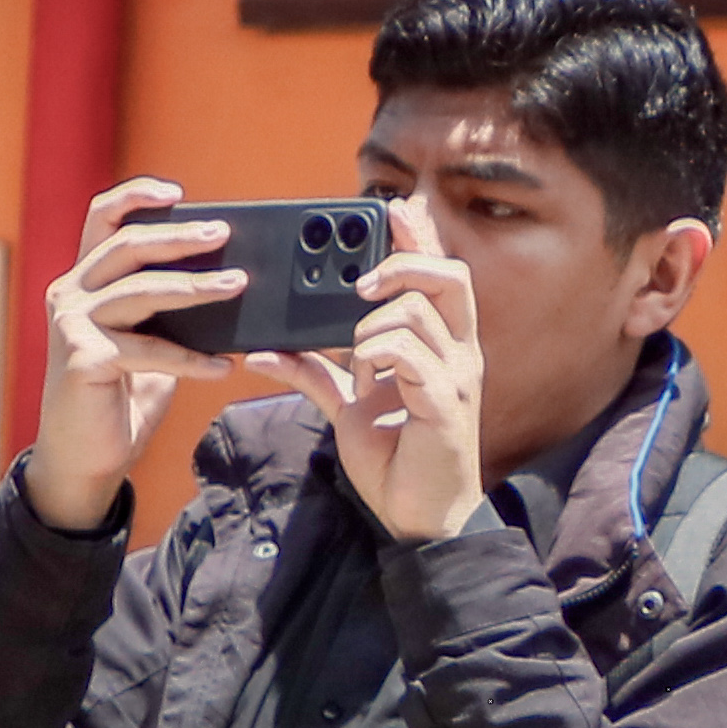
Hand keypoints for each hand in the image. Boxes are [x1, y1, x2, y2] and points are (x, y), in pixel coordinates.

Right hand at [25, 174, 251, 531]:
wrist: (84, 457)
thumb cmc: (119, 397)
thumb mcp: (147, 343)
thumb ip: (169, 313)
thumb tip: (227, 284)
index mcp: (84, 282)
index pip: (102, 221)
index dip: (135, 197)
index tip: (177, 191)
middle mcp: (71, 295)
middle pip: (127, 246)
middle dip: (179, 236)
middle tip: (224, 233)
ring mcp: (72, 326)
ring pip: (140, 291)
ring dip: (195, 288)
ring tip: (238, 286)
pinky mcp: (84, 361)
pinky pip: (150, 351)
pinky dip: (192, 359)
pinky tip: (223, 368)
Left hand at [242, 195, 486, 542]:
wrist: (420, 518)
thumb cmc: (396, 462)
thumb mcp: (348, 409)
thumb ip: (317, 374)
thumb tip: (268, 350)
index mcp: (442, 348)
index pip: (441, 277)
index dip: (420, 238)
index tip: (392, 209)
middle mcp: (458, 355)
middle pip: (450, 276)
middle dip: (402, 264)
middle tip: (360, 286)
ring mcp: (455, 378)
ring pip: (417, 312)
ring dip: (372, 329)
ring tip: (361, 364)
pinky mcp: (444, 403)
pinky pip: (409, 353)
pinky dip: (377, 356)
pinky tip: (368, 380)